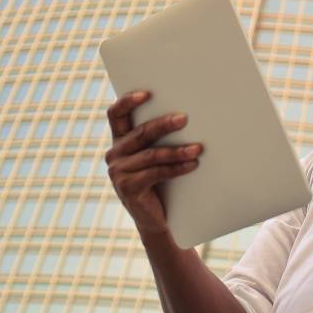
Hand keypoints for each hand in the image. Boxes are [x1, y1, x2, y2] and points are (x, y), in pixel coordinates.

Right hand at [104, 90, 202, 237]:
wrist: (157, 219)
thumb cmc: (162, 181)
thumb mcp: (157, 156)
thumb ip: (160, 138)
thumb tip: (186, 115)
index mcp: (120, 141)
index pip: (115, 114)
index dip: (128, 101)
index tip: (147, 93)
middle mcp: (114, 154)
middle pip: (139, 133)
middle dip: (163, 124)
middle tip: (184, 118)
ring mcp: (118, 172)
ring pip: (151, 154)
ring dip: (177, 150)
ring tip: (198, 148)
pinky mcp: (128, 188)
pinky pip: (156, 173)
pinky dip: (177, 168)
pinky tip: (192, 164)